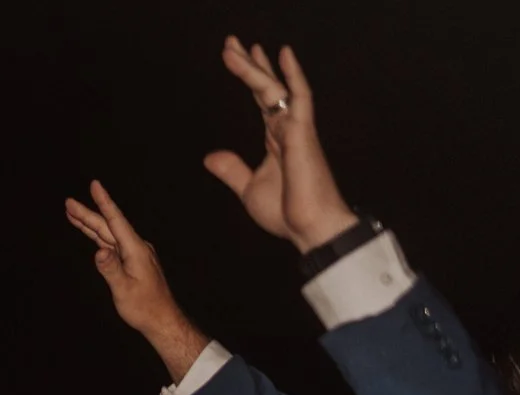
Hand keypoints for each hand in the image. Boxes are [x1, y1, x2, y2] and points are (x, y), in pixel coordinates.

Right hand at [64, 181, 211, 381]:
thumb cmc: (144, 307)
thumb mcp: (124, 290)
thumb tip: (98, 251)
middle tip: (69, 202)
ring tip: (73, 213)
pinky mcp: (131, 261)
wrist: (161, 318)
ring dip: (90, 224)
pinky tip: (90, 232)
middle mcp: (135, 247)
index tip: (95, 185)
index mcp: (135, 250)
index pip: (116, 222)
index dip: (104, 203)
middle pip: (108, 227)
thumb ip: (110, 269)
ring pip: (108, 234)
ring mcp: (134, 254)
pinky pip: (111, 244)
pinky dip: (98, 237)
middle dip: (88, 214)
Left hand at [204, 39, 359, 252]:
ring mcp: (296, 129)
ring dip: (256, 68)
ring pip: (275, 89)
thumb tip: (210, 157)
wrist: (309, 228)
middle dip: (249, 65)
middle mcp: (287, 128)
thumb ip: (232, 170)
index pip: (262, 100)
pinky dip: (292, 76)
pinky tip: (283, 55)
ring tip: (237, 47)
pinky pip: (300, 98)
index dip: (250, 77)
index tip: (237, 57)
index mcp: (275, 139)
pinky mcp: (303, 134)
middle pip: (266, 88)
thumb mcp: (248, 189)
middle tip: (231, 42)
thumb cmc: (286, 211)